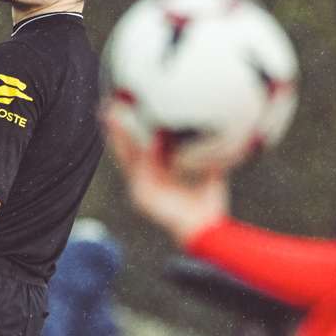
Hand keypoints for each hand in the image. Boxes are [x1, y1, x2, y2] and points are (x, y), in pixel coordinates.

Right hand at [103, 104, 228, 243]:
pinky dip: (146, 154)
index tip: (128, 107)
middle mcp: (145, 180)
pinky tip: (150, 138)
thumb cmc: (207, 206)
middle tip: (111, 105)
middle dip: (116, 128)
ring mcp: (141, 189)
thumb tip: (225, 133)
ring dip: (121, 136)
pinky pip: (142, 170)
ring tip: (117, 116)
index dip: (131, 127)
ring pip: (127, 157)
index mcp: (156, 174)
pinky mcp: (143, 197)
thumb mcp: (209, 173)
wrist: (206, 230)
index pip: (138, 146)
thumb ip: (210, 154)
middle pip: (125, 149)